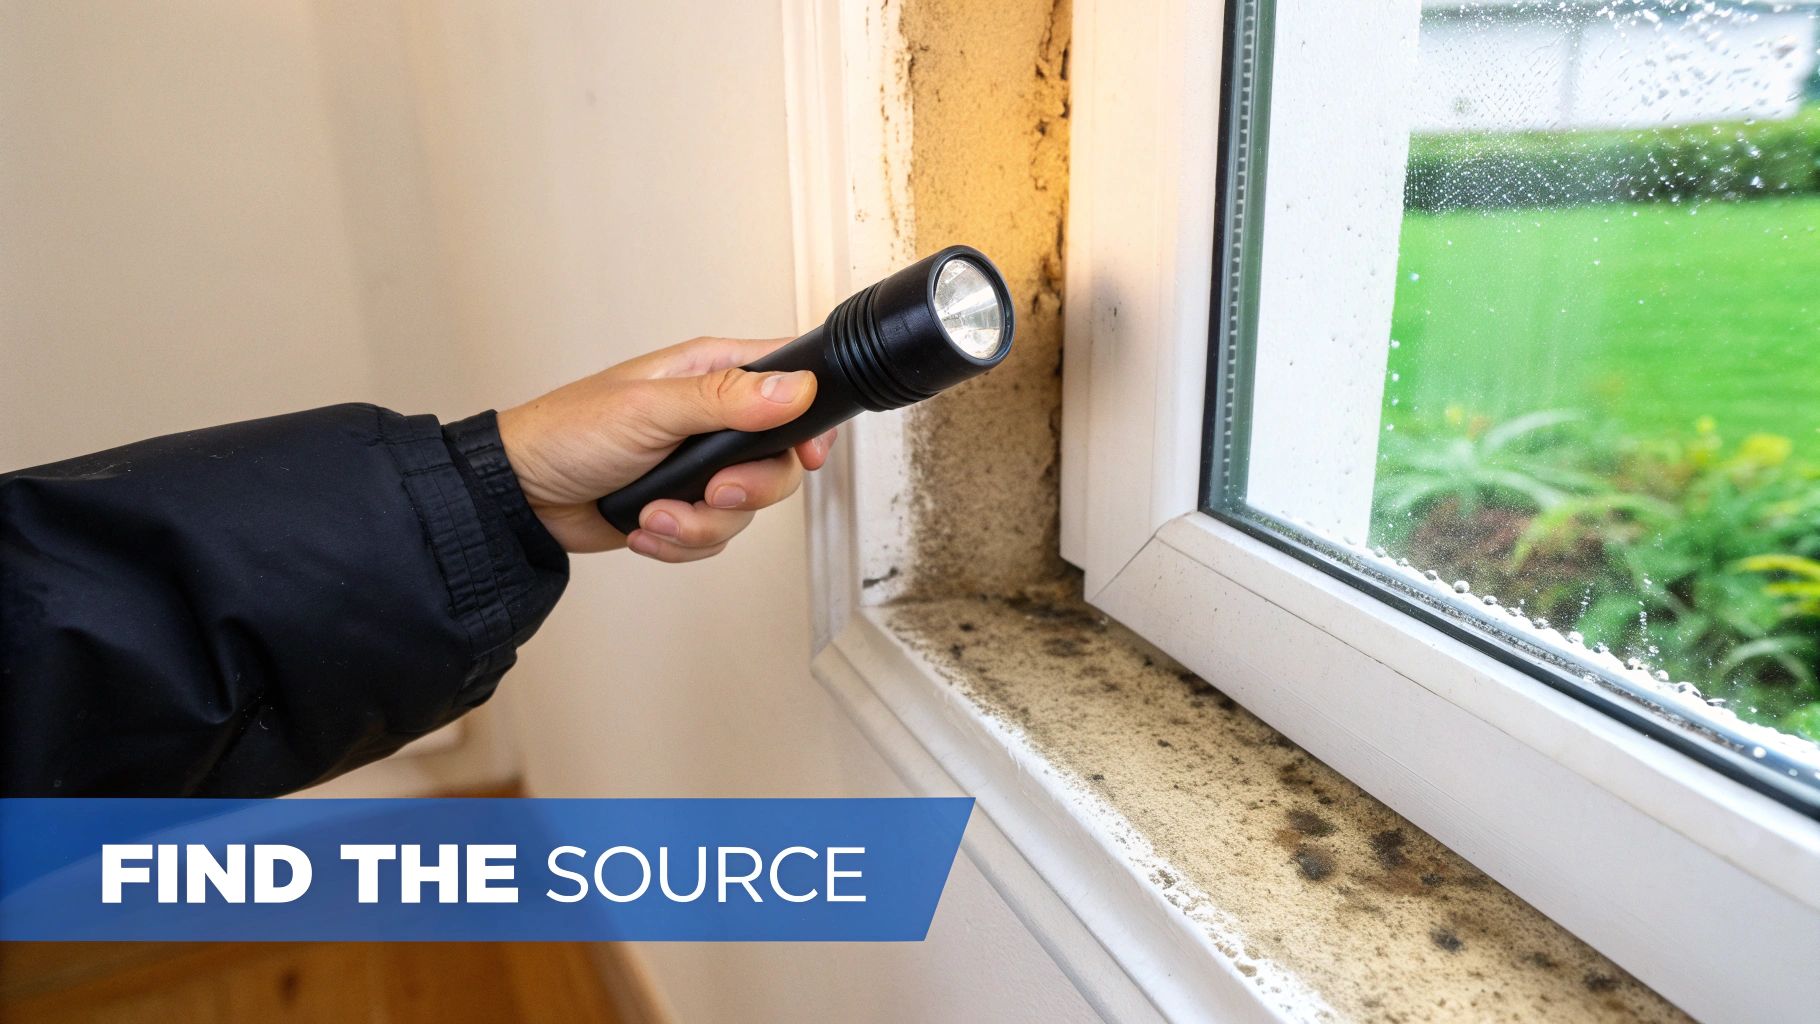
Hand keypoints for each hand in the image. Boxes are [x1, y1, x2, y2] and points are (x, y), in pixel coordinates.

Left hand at [496, 336, 836, 557]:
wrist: (523, 495)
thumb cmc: (568, 432)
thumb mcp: (651, 409)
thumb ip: (726, 399)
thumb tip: (795, 389)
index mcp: (711, 374)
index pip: (791, 380)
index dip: (810, 416)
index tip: (807, 452)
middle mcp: (714, 419)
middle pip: (780, 461)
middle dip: (749, 490)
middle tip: (713, 491)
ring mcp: (701, 466)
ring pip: (747, 508)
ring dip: (700, 523)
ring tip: (656, 514)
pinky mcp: (684, 506)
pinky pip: (715, 535)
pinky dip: (681, 542)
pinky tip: (646, 527)